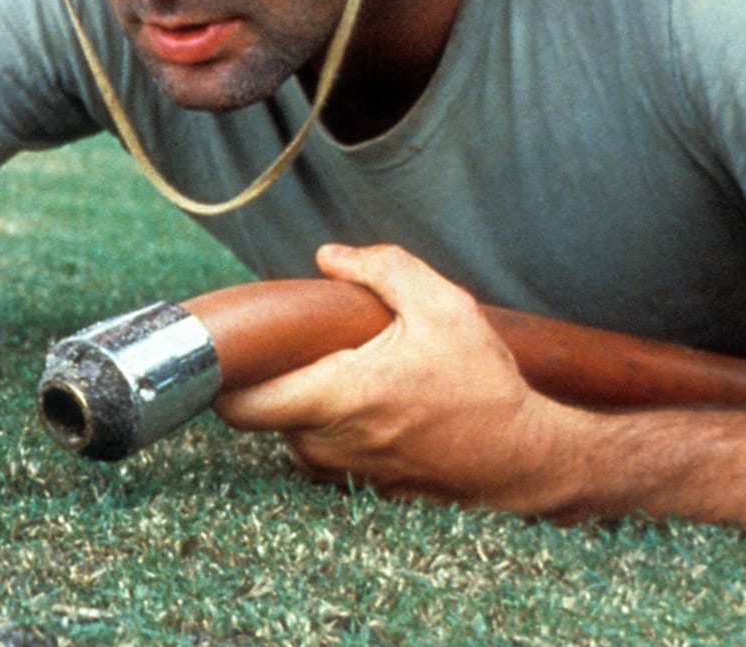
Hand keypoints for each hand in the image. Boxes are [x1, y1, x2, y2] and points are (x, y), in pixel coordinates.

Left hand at [215, 244, 580, 510]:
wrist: (525, 458)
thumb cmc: (484, 383)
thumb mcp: (443, 307)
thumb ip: (383, 269)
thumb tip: (329, 256)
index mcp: (336, 397)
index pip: (238, 404)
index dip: (220, 377)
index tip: (234, 349)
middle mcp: (330, 444)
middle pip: (261, 414)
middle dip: (269, 381)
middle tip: (299, 349)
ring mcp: (346, 474)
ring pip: (292, 435)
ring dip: (304, 406)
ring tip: (347, 374)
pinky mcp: (365, 489)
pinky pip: (327, 453)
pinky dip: (334, 429)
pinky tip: (372, 405)